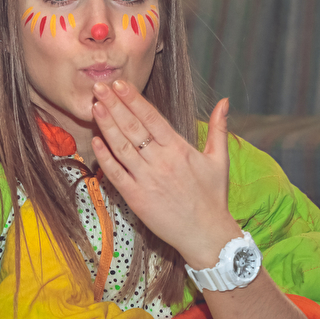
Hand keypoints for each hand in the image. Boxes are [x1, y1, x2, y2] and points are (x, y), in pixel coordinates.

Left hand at [91, 80, 241, 267]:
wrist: (207, 235)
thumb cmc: (213, 197)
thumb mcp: (219, 160)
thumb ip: (219, 128)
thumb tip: (225, 101)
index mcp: (180, 149)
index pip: (152, 118)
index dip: (134, 99)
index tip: (119, 84)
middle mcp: (161, 162)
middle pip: (133, 128)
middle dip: (114, 105)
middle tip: (98, 86)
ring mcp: (147, 180)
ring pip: (122, 147)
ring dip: (107, 126)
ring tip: (95, 106)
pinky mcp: (137, 198)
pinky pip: (117, 174)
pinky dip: (105, 157)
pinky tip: (95, 141)